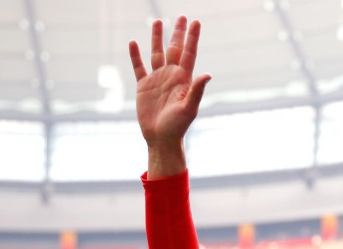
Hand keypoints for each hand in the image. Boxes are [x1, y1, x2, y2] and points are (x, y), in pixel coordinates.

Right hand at [129, 16, 211, 176]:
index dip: (192, 38)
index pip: (189, 53)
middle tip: (182, 16)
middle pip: (175, 49)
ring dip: (157, 38)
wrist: (161, 138)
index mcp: (184, 79)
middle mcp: (171, 76)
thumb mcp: (189, 108)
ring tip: (158, 21)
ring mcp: (157, 80)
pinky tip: (134, 43)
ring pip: (156, 53)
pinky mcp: (144, 86)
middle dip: (178, 33)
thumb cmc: (178, 126)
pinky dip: (135, 56)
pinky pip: (139, 67)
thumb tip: (208, 74)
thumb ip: (197, 90)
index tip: (196, 22)